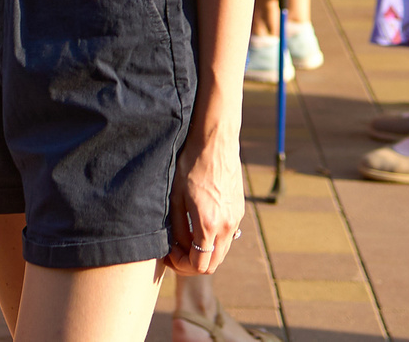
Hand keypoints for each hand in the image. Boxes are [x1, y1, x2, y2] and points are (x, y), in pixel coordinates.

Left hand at [164, 140, 244, 275]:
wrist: (215, 143)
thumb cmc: (191, 166)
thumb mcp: (176, 198)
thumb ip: (177, 229)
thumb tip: (178, 248)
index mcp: (208, 224)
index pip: (199, 265)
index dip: (181, 265)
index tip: (169, 253)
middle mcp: (227, 226)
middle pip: (213, 264)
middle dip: (192, 263)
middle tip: (175, 251)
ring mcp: (236, 219)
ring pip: (222, 251)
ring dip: (204, 252)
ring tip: (186, 238)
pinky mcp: (239, 211)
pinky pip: (228, 236)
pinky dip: (214, 240)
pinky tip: (199, 225)